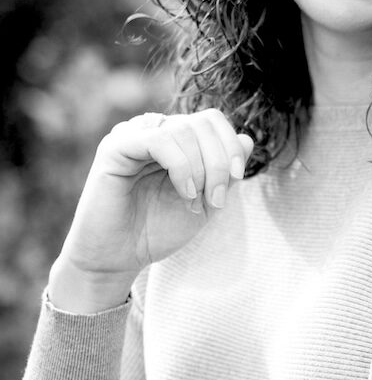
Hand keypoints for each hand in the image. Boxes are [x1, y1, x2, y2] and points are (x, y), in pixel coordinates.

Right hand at [48, 109, 252, 311]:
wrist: (118, 259)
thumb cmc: (157, 230)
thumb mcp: (205, 201)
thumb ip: (226, 172)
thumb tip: (247, 139)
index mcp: (174, 138)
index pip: (211, 120)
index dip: (231, 145)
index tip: (237, 179)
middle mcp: (153, 129)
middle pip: (203, 122)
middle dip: (220, 161)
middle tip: (217, 199)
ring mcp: (133, 135)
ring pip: (184, 130)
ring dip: (201, 169)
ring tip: (195, 201)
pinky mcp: (115, 147)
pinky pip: (159, 140)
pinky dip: (182, 167)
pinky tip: (184, 193)